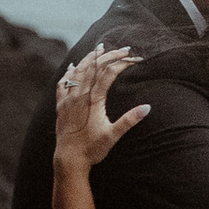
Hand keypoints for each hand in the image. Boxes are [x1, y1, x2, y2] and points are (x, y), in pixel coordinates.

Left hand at [54, 44, 147, 173]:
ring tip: (99, 49)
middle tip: (123, 49)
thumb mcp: (113, 135)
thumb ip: (130, 120)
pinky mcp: (61, 106)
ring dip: (89, 58)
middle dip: (109, 55)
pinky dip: (69, 72)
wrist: (68, 160)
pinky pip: (63, 83)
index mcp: (93, 100)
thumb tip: (147, 107)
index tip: (134, 58)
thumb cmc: (92, 149)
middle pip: (94, 67)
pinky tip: (72, 66)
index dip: (121, 63)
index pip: (108, 73)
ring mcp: (68, 99)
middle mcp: (79, 95)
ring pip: (78, 71)